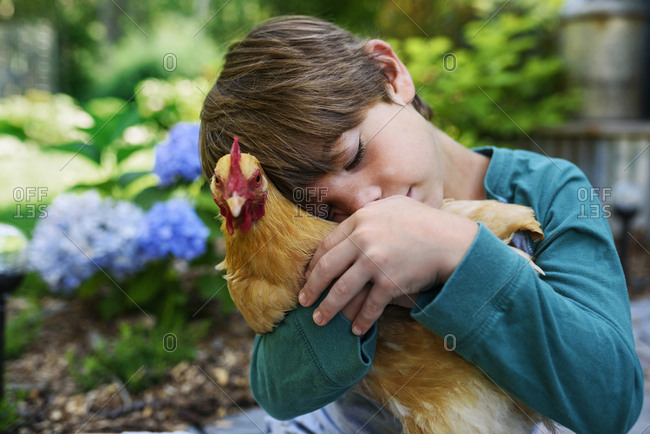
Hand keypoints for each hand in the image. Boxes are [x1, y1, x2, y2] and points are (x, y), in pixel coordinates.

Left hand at [298, 196, 478, 334]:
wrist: (452, 241)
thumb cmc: (424, 222)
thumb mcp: (392, 205)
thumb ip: (369, 212)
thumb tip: (350, 217)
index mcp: (360, 220)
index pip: (326, 246)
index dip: (314, 264)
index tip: (307, 276)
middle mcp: (363, 241)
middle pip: (327, 269)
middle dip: (312, 288)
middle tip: (304, 300)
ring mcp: (375, 263)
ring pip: (341, 291)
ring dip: (328, 309)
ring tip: (319, 320)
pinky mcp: (389, 284)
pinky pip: (369, 307)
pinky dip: (361, 321)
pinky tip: (355, 329)